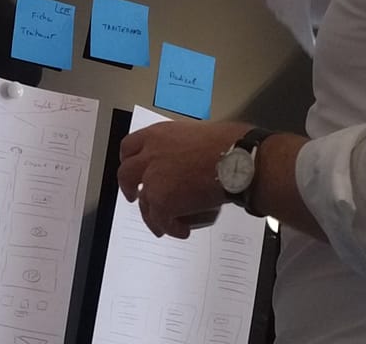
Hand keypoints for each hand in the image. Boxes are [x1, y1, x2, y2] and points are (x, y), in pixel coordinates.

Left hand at [117, 120, 250, 238]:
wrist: (239, 159)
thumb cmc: (229, 144)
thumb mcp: (196, 134)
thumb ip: (180, 146)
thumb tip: (186, 159)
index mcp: (158, 135)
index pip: (129, 146)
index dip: (128, 160)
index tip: (131, 168)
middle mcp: (150, 155)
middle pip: (126, 174)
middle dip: (128, 188)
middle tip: (134, 196)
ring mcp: (153, 179)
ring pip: (144, 202)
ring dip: (152, 215)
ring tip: (162, 225)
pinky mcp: (162, 201)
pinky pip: (161, 221)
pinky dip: (171, 228)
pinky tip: (182, 231)